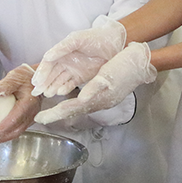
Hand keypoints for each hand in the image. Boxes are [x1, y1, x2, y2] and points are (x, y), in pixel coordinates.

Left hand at [0, 64, 41, 145]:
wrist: (39, 77)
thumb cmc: (26, 76)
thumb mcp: (15, 76)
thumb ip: (6, 84)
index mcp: (28, 103)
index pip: (14, 119)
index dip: (2, 129)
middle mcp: (31, 113)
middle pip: (15, 131)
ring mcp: (30, 117)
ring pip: (16, 132)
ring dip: (1, 137)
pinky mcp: (27, 118)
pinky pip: (16, 129)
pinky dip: (5, 133)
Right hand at [31, 16, 125, 96]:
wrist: (114, 42)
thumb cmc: (95, 37)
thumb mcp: (77, 39)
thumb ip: (63, 47)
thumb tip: (47, 56)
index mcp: (62, 51)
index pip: (48, 63)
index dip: (41, 72)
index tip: (36, 81)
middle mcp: (65, 61)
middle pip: (51, 74)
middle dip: (44, 83)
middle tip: (37, 92)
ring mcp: (73, 70)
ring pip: (59, 80)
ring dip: (53, 87)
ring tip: (48, 94)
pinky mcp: (81, 77)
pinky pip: (71, 84)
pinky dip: (65, 88)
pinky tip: (61, 92)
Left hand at [35, 42, 154, 124]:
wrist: (141, 64)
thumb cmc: (125, 67)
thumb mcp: (108, 74)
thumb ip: (95, 87)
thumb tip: (82, 98)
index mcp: (98, 98)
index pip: (71, 108)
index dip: (54, 114)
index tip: (40, 118)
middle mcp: (99, 102)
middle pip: (73, 112)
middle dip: (55, 115)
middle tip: (39, 119)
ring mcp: (103, 100)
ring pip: (78, 109)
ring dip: (63, 111)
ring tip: (50, 113)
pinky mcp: (105, 96)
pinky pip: (85, 103)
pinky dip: (73, 104)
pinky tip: (69, 102)